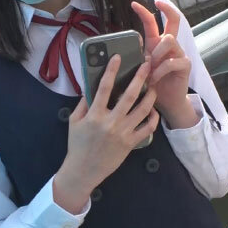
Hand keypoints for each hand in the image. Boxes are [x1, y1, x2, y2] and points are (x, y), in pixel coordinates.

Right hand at [53, 55, 158, 213]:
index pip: (104, 87)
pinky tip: (153, 109)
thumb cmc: (77, 145)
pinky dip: (152, 118)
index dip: (111, 70)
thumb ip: (83, 104)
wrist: (83, 170)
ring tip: (153, 86)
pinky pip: (147, 128)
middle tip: (146, 64)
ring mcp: (122, 133)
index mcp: (94, 115)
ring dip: (150, 95)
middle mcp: (110, 122)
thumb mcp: (74, 122)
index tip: (117, 57)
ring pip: (143, 110)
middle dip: (140, 77)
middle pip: (129, 95)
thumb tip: (91, 87)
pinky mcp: (130, 143)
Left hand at [131, 0, 198, 128]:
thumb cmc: (151, 84)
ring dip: (156, 52)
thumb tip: (115, 53)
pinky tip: (153, 79)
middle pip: (175, 20)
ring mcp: (179, 54)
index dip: (144, 11)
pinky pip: (171, 62)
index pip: (153, 23)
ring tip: (149, 67)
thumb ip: (133, 59)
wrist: (166, 101)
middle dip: (167, 9)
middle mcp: (170, 45)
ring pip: (169, 40)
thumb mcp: (139, 69)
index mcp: (157, 43)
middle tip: (158, 3)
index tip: (133, 3)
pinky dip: (159, 71)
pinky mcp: (185, 65)